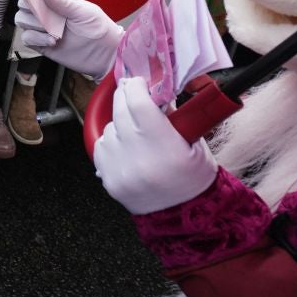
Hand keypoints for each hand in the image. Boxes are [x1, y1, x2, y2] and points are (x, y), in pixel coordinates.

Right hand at [16, 0, 122, 77]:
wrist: (105, 55)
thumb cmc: (99, 29)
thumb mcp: (83, 12)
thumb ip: (62, 1)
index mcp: (57, 0)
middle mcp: (48, 12)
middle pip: (24, 5)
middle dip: (30, 9)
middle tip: (43, 14)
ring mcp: (44, 28)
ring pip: (22, 21)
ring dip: (33, 24)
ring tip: (51, 31)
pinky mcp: (42, 44)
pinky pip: (27, 39)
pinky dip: (36, 38)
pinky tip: (51, 41)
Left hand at [93, 77, 218, 213]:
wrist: (182, 215)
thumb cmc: (192, 177)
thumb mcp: (194, 141)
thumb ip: (174, 114)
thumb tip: (154, 89)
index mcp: (165, 147)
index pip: (139, 102)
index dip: (137, 86)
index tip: (140, 82)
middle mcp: (139, 158)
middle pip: (121, 110)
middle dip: (126, 96)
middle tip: (134, 93)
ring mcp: (120, 169)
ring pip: (110, 127)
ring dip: (120, 122)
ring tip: (137, 132)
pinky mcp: (108, 179)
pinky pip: (101, 145)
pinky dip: (112, 141)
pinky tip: (127, 148)